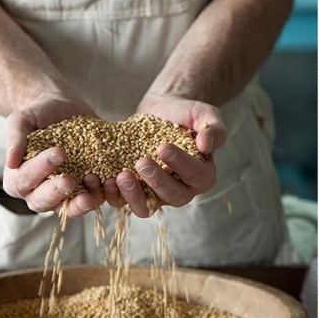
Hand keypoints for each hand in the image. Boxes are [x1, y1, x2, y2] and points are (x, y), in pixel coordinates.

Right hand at [3, 92, 100, 217]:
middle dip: (57, 192)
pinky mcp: (87, 190)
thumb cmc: (39, 115)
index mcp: (18, 179)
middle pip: (44, 202)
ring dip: (81, 201)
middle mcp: (39, 193)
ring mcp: (65, 195)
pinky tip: (111, 182)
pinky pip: (95, 200)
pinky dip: (103, 194)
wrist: (65, 109)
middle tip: (69, 180)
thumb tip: (10, 162)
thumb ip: (15, 138)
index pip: (24, 180)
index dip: (39, 170)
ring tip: (93, 181)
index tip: (58, 152)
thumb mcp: (23, 120)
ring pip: (70, 208)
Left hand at [105, 93, 226, 217]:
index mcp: (203, 176)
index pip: (195, 176)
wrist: (164, 110)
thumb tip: (206, 146)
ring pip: (146, 207)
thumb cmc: (188, 113)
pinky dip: (113, 194)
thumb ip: (214, 129)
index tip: (164, 147)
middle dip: (157, 181)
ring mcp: (156, 193)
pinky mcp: (135, 189)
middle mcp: (182, 190)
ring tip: (121, 176)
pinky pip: (123, 201)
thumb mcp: (206, 115)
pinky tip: (104, 179)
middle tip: (142, 162)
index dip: (180, 165)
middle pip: (172, 196)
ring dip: (133, 195)